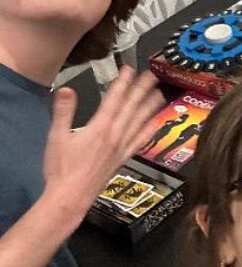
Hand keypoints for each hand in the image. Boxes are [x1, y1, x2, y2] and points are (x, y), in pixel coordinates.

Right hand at [43, 67, 163, 216]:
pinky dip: (150, 129)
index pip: (115, 99)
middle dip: (142, 88)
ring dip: (150, 105)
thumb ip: (63, 112)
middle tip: (152, 74)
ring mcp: (122, 146)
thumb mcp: (56, 137)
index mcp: (100, 127)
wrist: (71, 197)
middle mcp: (116, 134)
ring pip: (140, 121)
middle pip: (132, 106)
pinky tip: (157, 122)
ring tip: (160, 92)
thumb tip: (66, 89)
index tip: (130, 69)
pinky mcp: (124, 157)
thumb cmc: (61, 168)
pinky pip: (141, 141)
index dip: (123, 82)